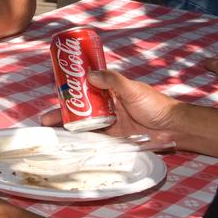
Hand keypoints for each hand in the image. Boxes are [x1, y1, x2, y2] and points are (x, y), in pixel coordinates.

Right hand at [39, 69, 179, 142]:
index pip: (86, 85)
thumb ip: (113, 81)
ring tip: (51, 132)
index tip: (56, 88)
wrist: (172, 128)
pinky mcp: (113, 137)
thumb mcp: (133, 89)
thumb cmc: (155, 105)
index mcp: (111, 89)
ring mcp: (109, 122)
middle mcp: (107, 105)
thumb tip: (89, 74)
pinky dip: (81, 139)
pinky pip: (93, 137)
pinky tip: (67, 143)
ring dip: (68, 126)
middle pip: (80, 107)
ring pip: (83, 123)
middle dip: (62, 111)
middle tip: (45, 119)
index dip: (70, 87)